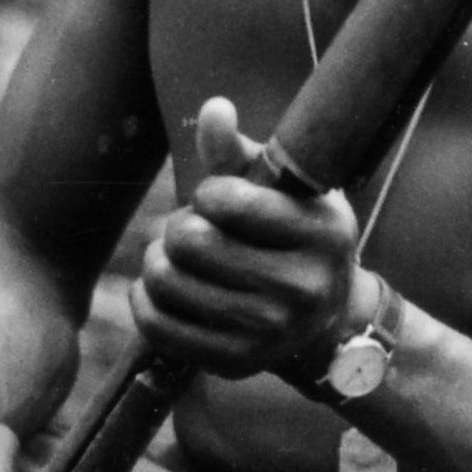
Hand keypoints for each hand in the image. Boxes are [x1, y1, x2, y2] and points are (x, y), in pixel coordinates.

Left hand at [136, 95, 364, 380]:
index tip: (221, 200)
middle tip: (191, 231)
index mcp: (324, 232)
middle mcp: (304, 286)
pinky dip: (147, 299)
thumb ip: (241, 151)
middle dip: (178, 227)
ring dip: (159, 262)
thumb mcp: (281, 191)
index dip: (209, 192)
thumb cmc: (292, 237)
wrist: (324, 321)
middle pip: (188, 240)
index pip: (226, 199)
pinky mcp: (237, 363)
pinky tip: (163, 289)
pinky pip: (157, 325)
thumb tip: (214, 108)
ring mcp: (271, 332)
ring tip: (178, 259)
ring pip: (166, 281)